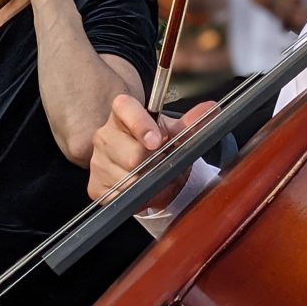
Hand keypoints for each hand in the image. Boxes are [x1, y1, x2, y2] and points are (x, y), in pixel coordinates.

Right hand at [88, 94, 214, 207]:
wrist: (146, 170)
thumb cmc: (159, 147)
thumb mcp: (176, 133)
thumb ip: (192, 122)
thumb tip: (211, 109)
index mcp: (123, 114)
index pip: (124, 108)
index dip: (140, 124)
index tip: (157, 140)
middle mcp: (105, 135)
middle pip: (131, 153)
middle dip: (152, 162)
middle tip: (160, 161)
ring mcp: (98, 161)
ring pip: (126, 179)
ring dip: (146, 182)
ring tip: (152, 175)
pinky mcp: (95, 186)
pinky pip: (119, 196)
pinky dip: (136, 197)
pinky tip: (141, 188)